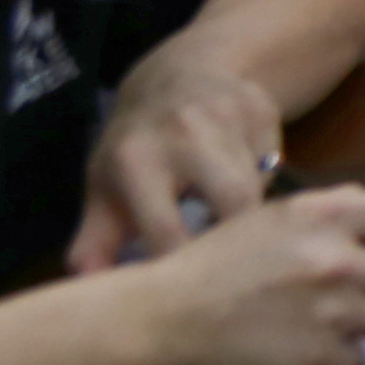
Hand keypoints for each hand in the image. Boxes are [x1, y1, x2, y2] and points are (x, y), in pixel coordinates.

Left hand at [68, 55, 288, 275]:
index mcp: (135, 160)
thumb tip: (88, 292)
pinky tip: (246, 181)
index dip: (184, 270)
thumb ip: (96, 244)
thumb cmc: (136, 146)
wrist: (179, 71)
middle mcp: (183, 132)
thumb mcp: (105, 190)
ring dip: (251, 212)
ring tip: (234, 225)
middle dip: (240, 240)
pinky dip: (265, 182)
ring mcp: (227, 114)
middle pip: (236, 203)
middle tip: (232, 262)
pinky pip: (276, 164)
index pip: (169, 233)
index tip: (189, 290)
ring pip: (260, 186)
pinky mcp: (262, 108)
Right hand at [131, 186, 364, 364]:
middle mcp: (338, 261)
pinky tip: (300, 344)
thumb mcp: (272, 215)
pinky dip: (336, 355)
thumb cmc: (213, 265)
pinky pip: (358, 358)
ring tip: (325, 319)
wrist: (165, 320)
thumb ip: (331, 212)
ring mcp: (333, 314)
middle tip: (354, 291)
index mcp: (327, 216)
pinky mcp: (322, 360)